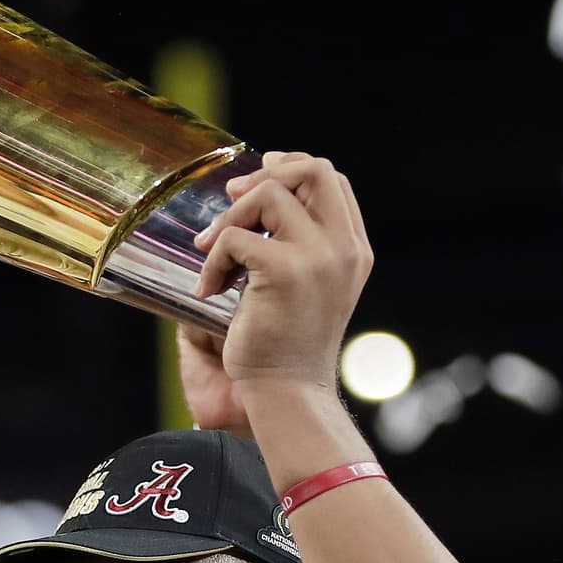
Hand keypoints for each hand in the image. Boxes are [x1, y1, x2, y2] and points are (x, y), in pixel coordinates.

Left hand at [179, 152, 372, 430]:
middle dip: (264, 175)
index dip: (293, 168)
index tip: (257, 181)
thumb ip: (298, 244)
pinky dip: (212, 260)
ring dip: (229, 219)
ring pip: (268, 195)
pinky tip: (210, 290)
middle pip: (313, 169)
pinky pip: (234, 237)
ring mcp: (318, 257)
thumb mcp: (305, 287)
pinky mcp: (284, 271)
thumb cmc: (285, 348)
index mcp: (353, 250)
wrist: (287, 393)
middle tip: (231, 198)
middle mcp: (344, 248)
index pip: (331, 181)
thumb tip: (258, 197)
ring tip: (211, 253)